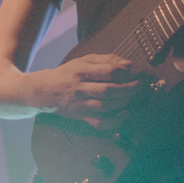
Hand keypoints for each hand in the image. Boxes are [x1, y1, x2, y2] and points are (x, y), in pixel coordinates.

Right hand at [30, 52, 144, 127]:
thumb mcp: (83, 61)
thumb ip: (106, 60)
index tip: (134, 73)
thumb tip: (128, 64)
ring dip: (124, 102)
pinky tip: (125, 114)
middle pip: (109, 90)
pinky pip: (99, 122)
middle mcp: (79, 88)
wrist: (44, 91)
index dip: (126, 72)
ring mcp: (79, 104)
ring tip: (132, 96)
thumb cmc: (67, 74)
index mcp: (81, 71)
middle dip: (128, 88)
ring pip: (105, 106)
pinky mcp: (80, 116)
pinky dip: (114, 121)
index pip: (109, 71)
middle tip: (139, 86)